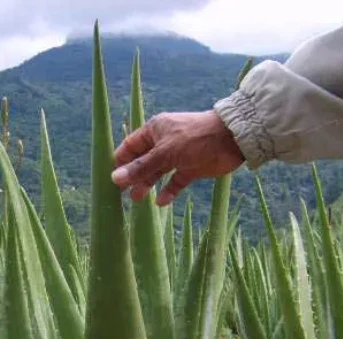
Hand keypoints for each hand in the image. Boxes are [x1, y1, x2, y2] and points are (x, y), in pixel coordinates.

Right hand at [112, 111, 244, 205]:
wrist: (231, 140)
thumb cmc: (195, 138)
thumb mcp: (165, 153)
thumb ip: (141, 167)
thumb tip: (115, 178)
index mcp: (154, 131)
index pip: (130, 146)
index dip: (120, 161)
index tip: (111, 178)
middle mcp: (164, 143)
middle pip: (142, 161)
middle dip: (133, 176)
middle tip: (123, 193)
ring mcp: (178, 156)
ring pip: (157, 172)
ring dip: (148, 184)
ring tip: (138, 199)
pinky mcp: (191, 168)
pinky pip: (175, 182)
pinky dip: (169, 191)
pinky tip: (161, 202)